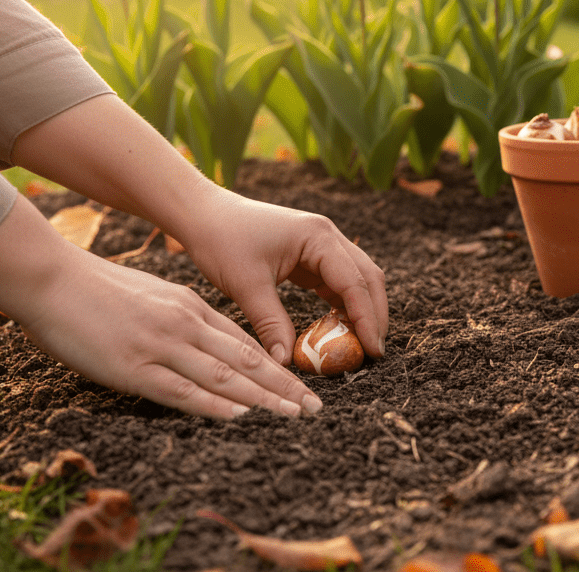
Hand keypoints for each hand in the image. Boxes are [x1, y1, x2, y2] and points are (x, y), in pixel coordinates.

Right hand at [0, 196, 322, 420]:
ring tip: (294, 414)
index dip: (278, 367)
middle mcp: (185, 325)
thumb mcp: (154, 296)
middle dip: (285, 386)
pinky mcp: (133, 366)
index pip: (245, 342)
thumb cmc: (97, 289)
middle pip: (246, 360)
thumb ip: (182, 317)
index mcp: (191, 308)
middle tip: (316, 407)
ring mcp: (161, 346)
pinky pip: (180, 389)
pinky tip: (239, 415)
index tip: (305, 384)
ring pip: (223, 375)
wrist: (52, 277)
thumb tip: (205, 341)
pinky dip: (212, 403)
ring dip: (263, 397)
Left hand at [176, 189, 387, 364]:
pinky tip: (339, 329)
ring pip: (356, 280)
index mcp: (317, 237)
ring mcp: (321, 244)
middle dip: (374, 315)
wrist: (204, 215)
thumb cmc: (222, 241)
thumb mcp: (246, 285)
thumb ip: (271, 324)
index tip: (373, 350)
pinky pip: (336, 282)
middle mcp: (327, 236)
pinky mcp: (310, 255)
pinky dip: (342, 306)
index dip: (367, 318)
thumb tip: (286, 364)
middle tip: (374, 353)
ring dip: (362, 310)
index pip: (355, 282)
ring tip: (360, 346)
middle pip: (367, 278)